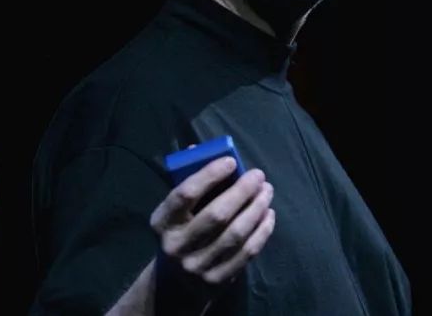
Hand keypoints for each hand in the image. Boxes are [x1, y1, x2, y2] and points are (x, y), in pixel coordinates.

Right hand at [150, 157, 275, 287]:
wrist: (176, 281)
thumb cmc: (181, 230)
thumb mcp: (175, 210)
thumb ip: (187, 180)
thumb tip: (198, 149)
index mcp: (162, 222)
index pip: (185, 194)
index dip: (209, 175)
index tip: (231, 161)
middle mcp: (176, 245)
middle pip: (216, 214)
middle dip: (242, 191)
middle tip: (259, 175)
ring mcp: (197, 266)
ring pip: (235, 234)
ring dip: (256, 209)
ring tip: (267, 192)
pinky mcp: (217, 281)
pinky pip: (246, 253)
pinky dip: (262, 231)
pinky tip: (268, 215)